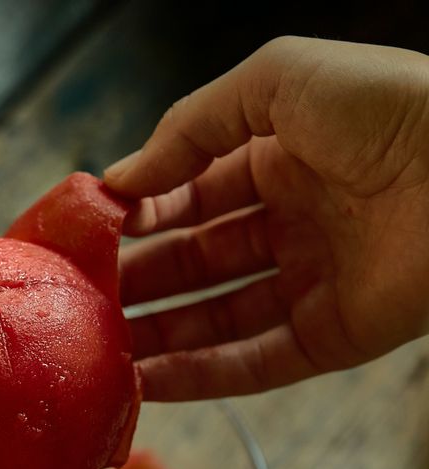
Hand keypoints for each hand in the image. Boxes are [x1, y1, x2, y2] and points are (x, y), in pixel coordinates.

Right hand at [105, 36, 428, 399]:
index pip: (189, 196)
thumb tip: (122, 179)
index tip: (90, 238)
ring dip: (158, 337)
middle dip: (139, 283)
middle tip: (86, 302)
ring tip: (101, 350)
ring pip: (216, 320)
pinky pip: (253, 363)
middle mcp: (290, 225)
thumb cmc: (388, 111)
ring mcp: (310, 286)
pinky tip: (148, 382)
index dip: (140, 216)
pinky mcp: (331, 339)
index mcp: (279, 161)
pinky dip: (199, 376)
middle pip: (196, 264)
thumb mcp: (278, 82)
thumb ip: (192, 125)